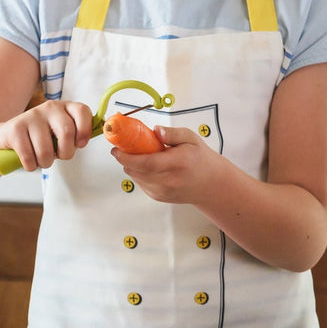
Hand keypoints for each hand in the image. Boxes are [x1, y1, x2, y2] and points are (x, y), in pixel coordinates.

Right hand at [0, 99, 92, 171]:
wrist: (9, 137)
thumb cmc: (42, 138)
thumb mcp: (62, 133)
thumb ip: (78, 133)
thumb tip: (102, 131)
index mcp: (65, 107)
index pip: (82, 111)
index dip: (85, 130)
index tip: (80, 145)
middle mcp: (50, 108)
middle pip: (66, 132)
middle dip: (65, 153)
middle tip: (59, 156)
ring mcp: (31, 116)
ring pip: (46, 149)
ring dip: (46, 163)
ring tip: (42, 159)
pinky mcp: (15, 128)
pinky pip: (28, 156)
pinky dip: (31, 165)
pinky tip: (29, 160)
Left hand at [113, 125, 228, 203]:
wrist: (210, 184)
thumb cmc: (200, 158)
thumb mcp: (191, 139)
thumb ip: (172, 133)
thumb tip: (156, 130)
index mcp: (177, 163)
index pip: (147, 163)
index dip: (127, 157)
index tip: (117, 148)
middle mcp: (169, 181)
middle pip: (136, 171)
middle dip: (125, 158)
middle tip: (123, 146)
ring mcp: (163, 192)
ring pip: (135, 177)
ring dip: (131, 165)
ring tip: (138, 154)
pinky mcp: (158, 197)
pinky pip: (140, 183)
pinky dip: (138, 173)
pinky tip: (148, 165)